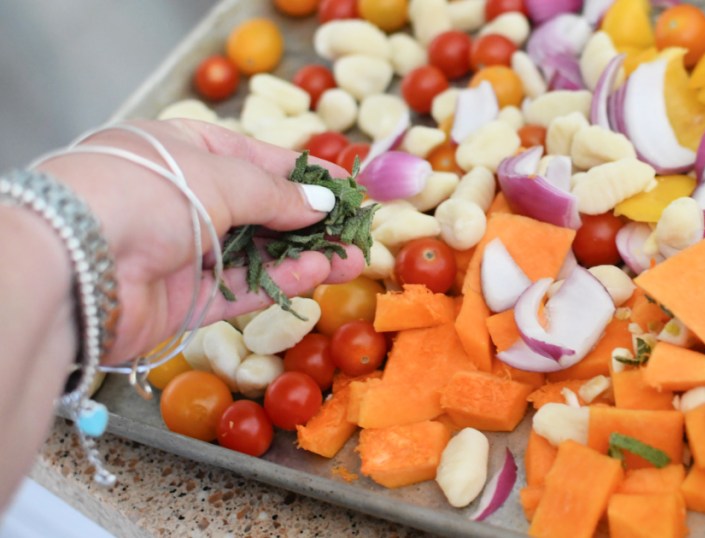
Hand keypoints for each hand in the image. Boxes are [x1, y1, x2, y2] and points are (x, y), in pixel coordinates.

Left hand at [37, 119, 364, 364]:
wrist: (76, 262)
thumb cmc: (147, 190)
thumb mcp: (223, 176)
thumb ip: (277, 194)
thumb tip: (322, 203)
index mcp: (178, 148)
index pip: (253, 156)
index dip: (302, 172)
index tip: (346, 187)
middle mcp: (178, 198)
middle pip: (258, 210)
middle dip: (310, 221)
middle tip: (356, 231)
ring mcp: (178, 251)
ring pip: (255, 253)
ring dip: (304, 255)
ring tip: (353, 260)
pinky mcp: (179, 300)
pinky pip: (239, 289)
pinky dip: (278, 282)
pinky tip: (317, 275)